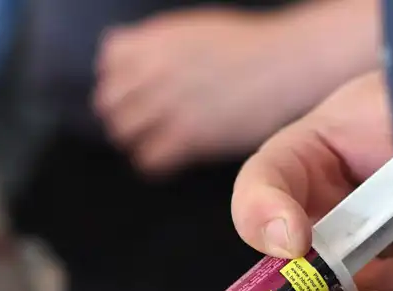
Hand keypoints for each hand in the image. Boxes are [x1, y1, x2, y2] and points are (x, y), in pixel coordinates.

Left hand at [93, 8, 310, 174]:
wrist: (285, 64)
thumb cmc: (246, 48)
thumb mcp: (190, 28)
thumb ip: (152, 43)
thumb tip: (117, 53)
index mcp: (155, 42)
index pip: (107, 63)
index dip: (117, 77)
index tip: (130, 89)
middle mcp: (155, 71)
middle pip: (108, 102)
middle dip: (122, 111)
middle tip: (141, 120)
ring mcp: (170, 104)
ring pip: (123, 132)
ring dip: (135, 138)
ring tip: (156, 138)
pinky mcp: (188, 136)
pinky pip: (147, 159)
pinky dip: (154, 160)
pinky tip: (171, 154)